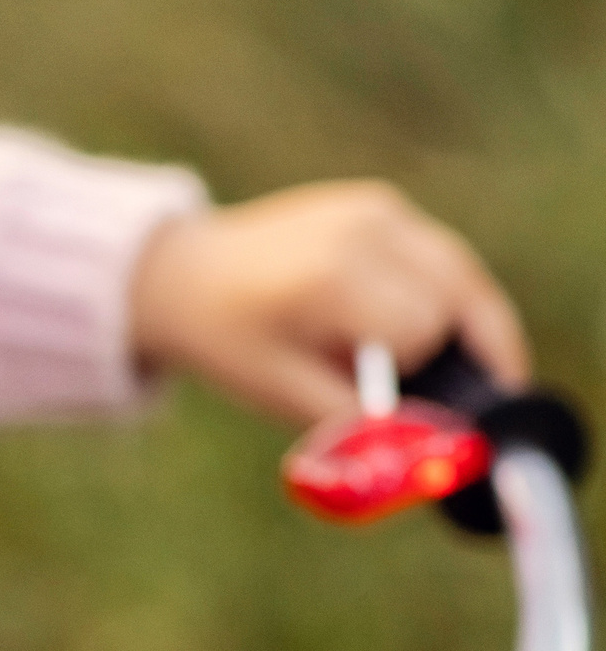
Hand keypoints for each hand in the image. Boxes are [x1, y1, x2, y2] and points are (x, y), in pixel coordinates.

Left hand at [131, 180, 528, 424]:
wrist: (182, 274)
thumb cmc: (228, 341)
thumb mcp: (279, 392)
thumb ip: (355, 422)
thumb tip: (430, 447)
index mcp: (330, 278)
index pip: (420, 332)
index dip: (418, 374)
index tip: (409, 402)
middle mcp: (363, 229)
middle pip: (459, 297)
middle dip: (461, 347)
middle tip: (466, 391)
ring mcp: (376, 208)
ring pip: (462, 272)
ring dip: (469, 319)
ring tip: (468, 366)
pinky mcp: (379, 203)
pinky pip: (439, 255)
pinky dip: (443, 291)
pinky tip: (426, 326)